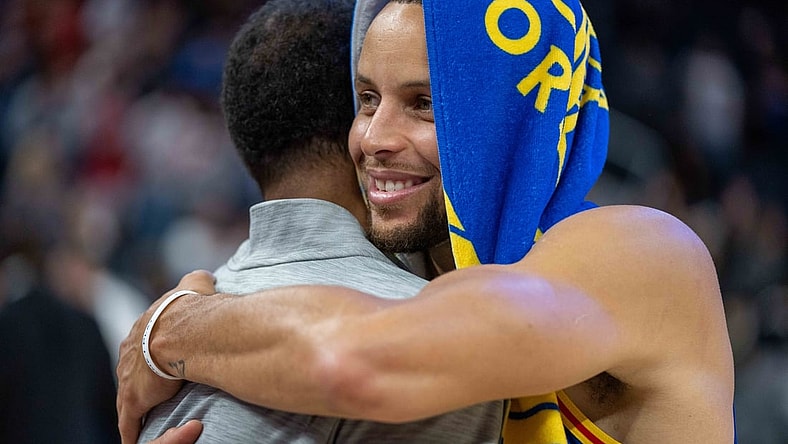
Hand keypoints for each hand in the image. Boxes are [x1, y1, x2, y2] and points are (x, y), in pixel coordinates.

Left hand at [116, 270, 216, 443]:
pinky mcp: (133, 400)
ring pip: (127, 395)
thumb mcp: (195, 284)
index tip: (159, 358)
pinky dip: (131, 431)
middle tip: (152, 388)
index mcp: (142, 327)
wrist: (183, 332)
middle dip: (139, 378)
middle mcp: (129, 352)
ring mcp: (128, 378)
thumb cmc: (191, 309)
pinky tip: (134, 438)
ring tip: (143, 414)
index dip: (150, 350)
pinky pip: (129, 422)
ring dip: (134, 405)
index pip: (141, 342)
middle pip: (131, 368)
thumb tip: (205, 275)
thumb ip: (198, 279)